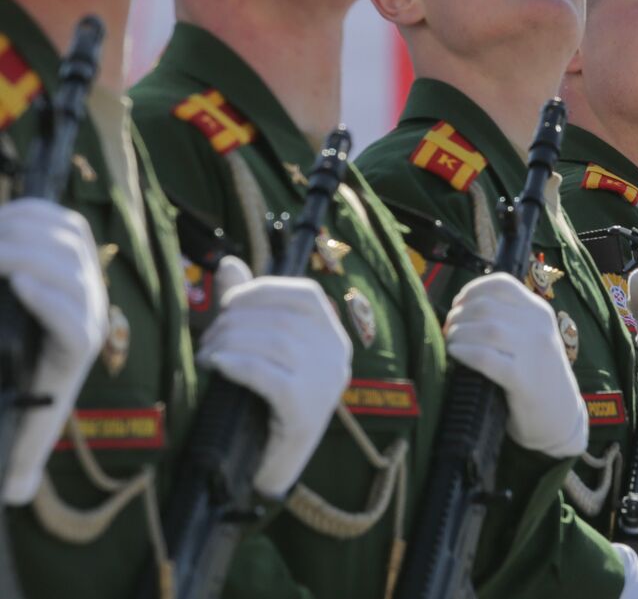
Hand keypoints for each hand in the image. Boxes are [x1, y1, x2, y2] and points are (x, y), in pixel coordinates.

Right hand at [0, 199, 108, 503]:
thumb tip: (15, 494)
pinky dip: (32, 215)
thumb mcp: (25, 423)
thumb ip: (22, 456)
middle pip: (69, 267)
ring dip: (24, 230)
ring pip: (67, 237)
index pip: (76, 319)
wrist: (43, 349)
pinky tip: (5, 223)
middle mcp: (91, 306)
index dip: (53, 299)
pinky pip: (63, 221)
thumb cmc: (26, 384)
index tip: (16, 285)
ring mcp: (88, 273)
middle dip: (24, 253)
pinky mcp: (78, 246)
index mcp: (76, 346)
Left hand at [197, 258, 351, 497]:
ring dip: (230, 342)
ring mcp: (326, 383)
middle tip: (206, 340)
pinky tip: (216, 366)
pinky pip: (268, 374)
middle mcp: (338, 356)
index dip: (261, 290)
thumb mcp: (264, 352)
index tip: (228, 304)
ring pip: (276, 342)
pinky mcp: (306, 409)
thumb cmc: (264, 404)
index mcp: (334, 337)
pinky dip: (237, 364)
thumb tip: (228, 264)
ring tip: (206, 356)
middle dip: (235, 321)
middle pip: (284, 318)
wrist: (271, 468)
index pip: (305, 294)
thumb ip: (250, 307)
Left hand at [444, 273, 587, 458]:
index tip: (458, 304)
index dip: (472, 290)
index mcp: (539, 311)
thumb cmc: (537, 376)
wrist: (561, 417)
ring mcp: (534, 352)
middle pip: (487, 305)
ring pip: (486, 329)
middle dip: (459, 315)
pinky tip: (456, 354)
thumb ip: (508, 321)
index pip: (501, 284)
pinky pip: (486, 358)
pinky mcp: (524, 380)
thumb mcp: (530, 339)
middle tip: (449, 330)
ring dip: (459, 334)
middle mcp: (539, 326)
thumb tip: (459, 310)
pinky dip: (465, 352)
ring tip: (451, 343)